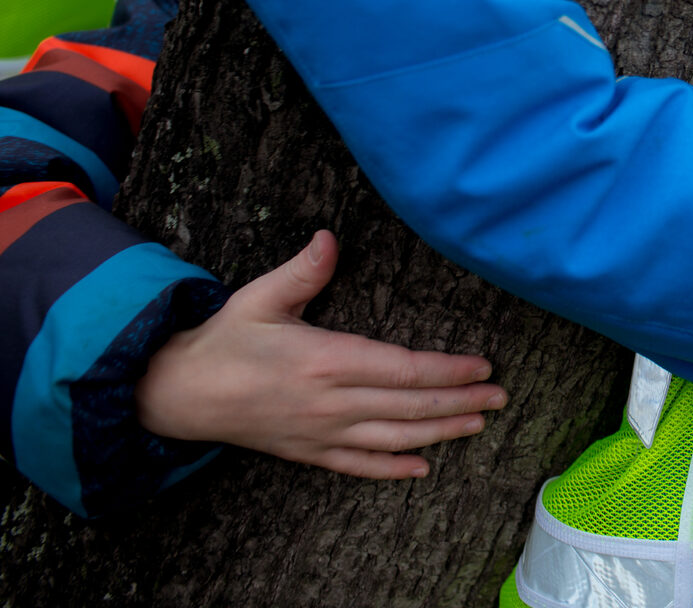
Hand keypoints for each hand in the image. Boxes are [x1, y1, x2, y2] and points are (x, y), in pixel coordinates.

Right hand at [135, 230, 506, 478]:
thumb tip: (330, 239)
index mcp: (325, 360)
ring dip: (440, 433)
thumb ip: (303, 271)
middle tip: (501, 396)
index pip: (403, 369)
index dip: (448, 371)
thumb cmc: (223, 339)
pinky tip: (421, 468)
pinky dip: (392, 468)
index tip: (482, 367)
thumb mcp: (260, 297)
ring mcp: (319, 433)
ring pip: (393, 439)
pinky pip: (357, 466)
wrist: (176, 393)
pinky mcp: (306, 453)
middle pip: (409, 406)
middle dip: (460, 402)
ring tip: (478, 424)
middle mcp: (329, 402)